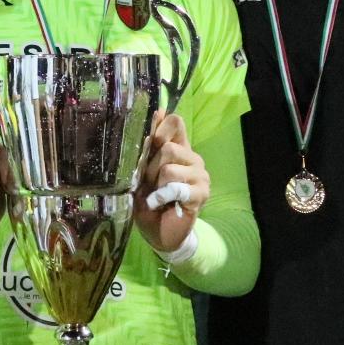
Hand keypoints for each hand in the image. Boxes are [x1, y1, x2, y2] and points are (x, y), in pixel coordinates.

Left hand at [134, 110, 207, 254]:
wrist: (159, 233)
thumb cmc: (148, 201)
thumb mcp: (142, 171)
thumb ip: (149, 145)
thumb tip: (157, 110)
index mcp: (179, 148)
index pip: (176, 122)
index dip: (159, 130)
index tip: (149, 146)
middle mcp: (192, 158)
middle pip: (168, 148)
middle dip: (149, 167)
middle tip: (147, 183)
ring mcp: (200, 175)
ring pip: (169, 167)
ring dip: (155, 184)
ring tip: (154, 195)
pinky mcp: (202, 193)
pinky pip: (176, 186)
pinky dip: (161, 196)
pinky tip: (158, 203)